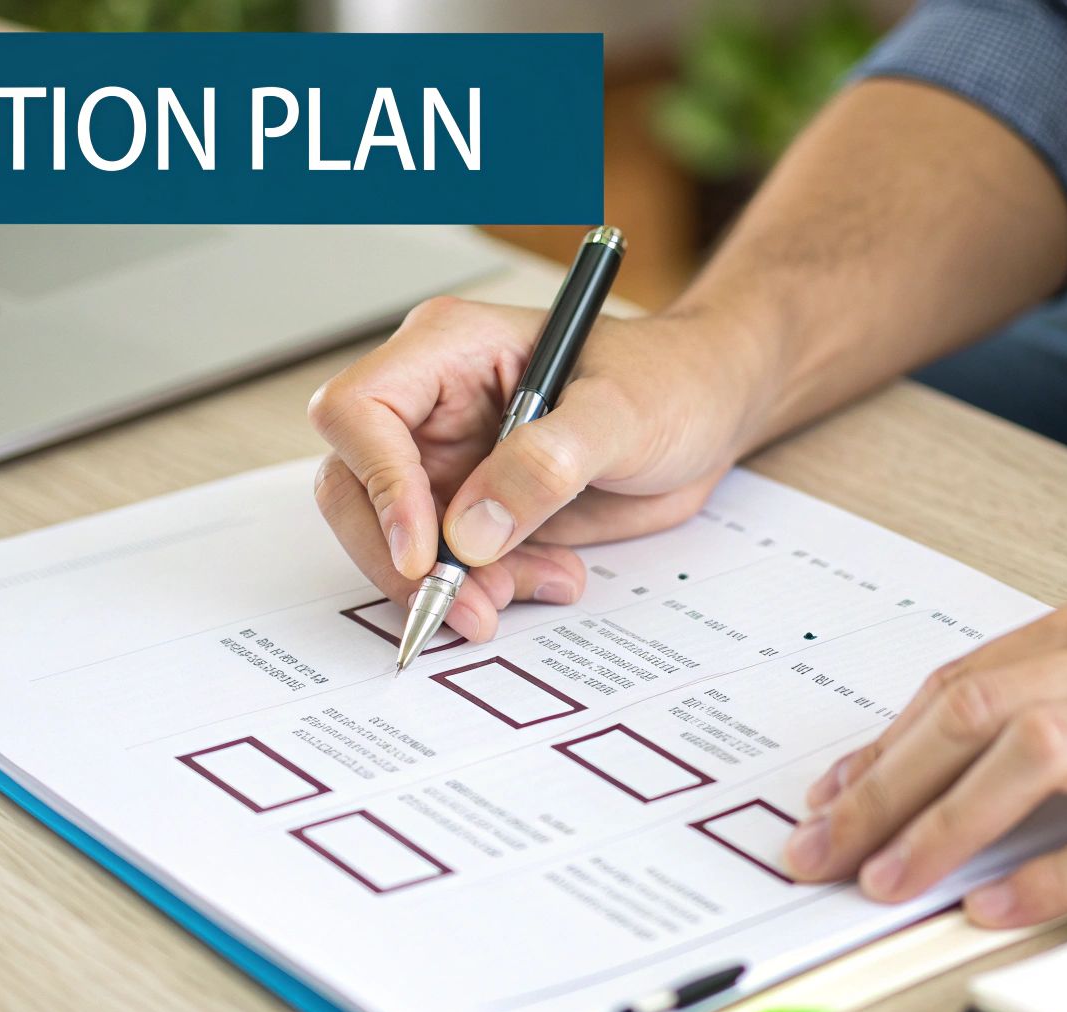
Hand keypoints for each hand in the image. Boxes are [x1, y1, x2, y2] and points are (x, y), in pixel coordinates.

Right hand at [309, 297, 767, 639]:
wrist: (710, 412)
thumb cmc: (671, 379)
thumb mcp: (621, 413)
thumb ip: (549, 464)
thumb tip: (470, 531)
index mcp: (449, 349)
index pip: (361, 412)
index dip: (379, 485)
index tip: (425, 550)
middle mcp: (432, 405)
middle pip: (356, 488)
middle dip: (403, 559)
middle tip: (466, 607)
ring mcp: (449, 461)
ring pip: (397, 540)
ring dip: (454, 584)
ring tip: (534, 587)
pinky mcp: (475, 511)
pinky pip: (451, 566)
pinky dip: (490, 589)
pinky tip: (552, 578)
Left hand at [781, 536, 1066, 925]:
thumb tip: (1013, 717)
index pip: (974, 674)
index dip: (891, 739)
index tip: (839, 789)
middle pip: (975, 709)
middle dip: (881, 784)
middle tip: (820, 844)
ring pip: (1033, 757)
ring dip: (943, 824)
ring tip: (886, 877)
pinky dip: (1058, 871)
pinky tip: (1002, 904)